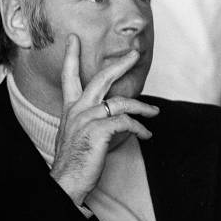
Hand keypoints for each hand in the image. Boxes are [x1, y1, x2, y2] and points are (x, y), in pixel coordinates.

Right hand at [50, 34, 158, 205]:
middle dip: (120, 63)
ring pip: (122, 102)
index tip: (73, 38)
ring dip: (143, 107)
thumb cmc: (73, 162)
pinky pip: (126, 122)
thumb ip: (87, 121)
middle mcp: (78, 110)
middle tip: (134, 54)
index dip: (72, 56)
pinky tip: (146, 134)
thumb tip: (109, 117)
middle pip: (101, 78)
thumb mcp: (75, 135)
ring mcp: (88, 119)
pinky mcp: (99, 131)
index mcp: (70, 109)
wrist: (66, 182)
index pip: (69, 77)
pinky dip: (139, 128)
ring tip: (154, 112)